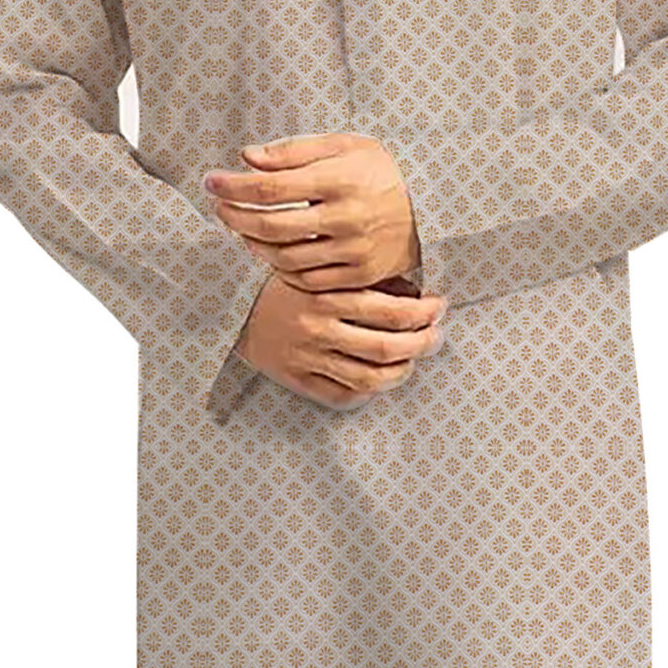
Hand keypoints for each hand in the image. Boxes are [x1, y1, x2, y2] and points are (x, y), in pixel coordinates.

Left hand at [206, 133, 421, 291]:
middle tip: (218, 207)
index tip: (211, 182)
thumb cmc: (380, 170)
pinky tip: (269, 252)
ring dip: (253, 245)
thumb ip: (294, 151)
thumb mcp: (344, 146)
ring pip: (284, 258)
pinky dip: (280, 269)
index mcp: (340, 179)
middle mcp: (347, 218)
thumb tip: (246, 157)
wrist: (431, 207)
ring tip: (241, 229)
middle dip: (234, 217)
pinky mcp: (359, 276)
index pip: (270, 187)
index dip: (233, 186)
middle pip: (271, 226)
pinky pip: (307, 280)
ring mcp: (353, 252)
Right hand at [232, 274, 446, 407]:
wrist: (228, 308)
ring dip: (402, 371)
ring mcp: (308, 359)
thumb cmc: (280, 285)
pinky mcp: (297, 380)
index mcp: (327, 296)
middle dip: (423, 344)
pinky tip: (379, 380)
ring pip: (371, 379)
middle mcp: (319, 330)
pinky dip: (368, 393)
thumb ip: (359, 280)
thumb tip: (412, 292)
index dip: (424, 313)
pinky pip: (343, 397)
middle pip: (388, 349)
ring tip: (412, 360)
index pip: (392, 311)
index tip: (439, 307)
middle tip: (436, 336)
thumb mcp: (318, 270)